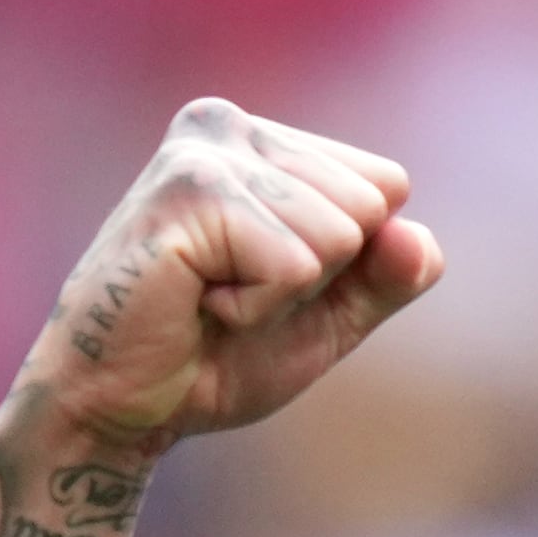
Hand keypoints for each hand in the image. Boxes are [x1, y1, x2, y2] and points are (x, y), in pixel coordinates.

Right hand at [18, 99, 443, 453]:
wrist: (122, 410)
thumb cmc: (216, 356)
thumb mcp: (330, 315)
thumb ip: (390, 275)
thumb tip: (415, 237)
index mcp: (263, 140)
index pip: (387, 187)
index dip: (346, 264)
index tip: (265, 281)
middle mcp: (229, 127)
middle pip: (369, 207)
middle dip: (316, 277)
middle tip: (231, 295)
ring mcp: (205, 153)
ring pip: (337, 235)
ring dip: (282, 296)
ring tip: (210, 299)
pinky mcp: (189, 193)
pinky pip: (295, 266)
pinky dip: (256, 308)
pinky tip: (195, 303)